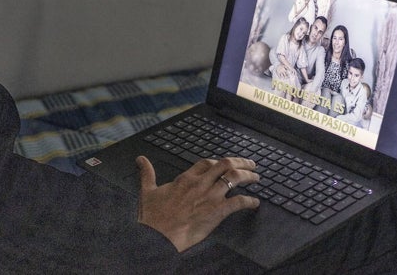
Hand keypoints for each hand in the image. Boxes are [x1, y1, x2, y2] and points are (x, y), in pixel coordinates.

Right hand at [136, 156, 259, 251]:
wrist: (158, 236)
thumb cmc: (152, 217)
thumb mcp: (147, 191)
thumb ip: (146, 173)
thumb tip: (140, 159)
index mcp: (185, 178)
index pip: (207, 162)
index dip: (219, 161)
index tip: (226, 163)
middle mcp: (200, 184)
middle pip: (225, 164)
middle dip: (241, 162)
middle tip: (250, 164)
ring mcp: (210, 197)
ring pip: (235, 178)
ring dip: (249, 176)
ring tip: (257, 178)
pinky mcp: (217, 212)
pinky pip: (238, 202)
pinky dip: (249, 201)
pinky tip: (255, 203)